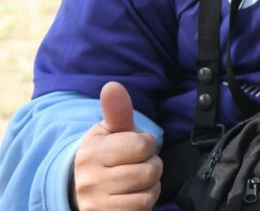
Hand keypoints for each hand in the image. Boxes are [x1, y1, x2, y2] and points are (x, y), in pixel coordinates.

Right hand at [72, 82, 161, 210]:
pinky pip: (142, 209)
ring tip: (134, 181)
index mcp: (91, 152)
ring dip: (150, 185)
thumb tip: (112, 86)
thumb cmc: (106, 153)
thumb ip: (117, 110)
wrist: (83, 188)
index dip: (147, 144)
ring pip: (148, 193)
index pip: (142, 145)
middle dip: (151, 165)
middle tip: (136, 165)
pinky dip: (145, 202)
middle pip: (149, 170)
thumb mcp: (110, 131)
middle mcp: (89, 180)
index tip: (135, 146)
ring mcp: (96, 203)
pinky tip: (131, 196)